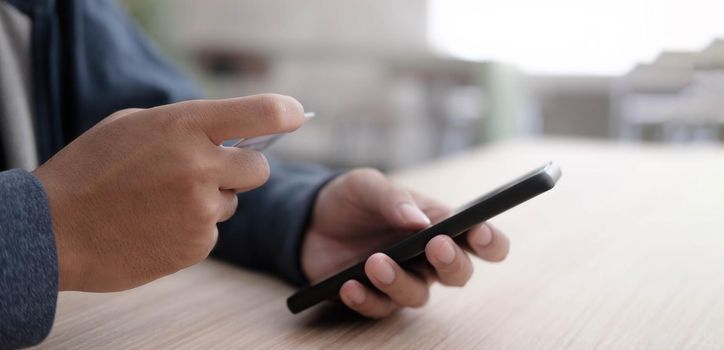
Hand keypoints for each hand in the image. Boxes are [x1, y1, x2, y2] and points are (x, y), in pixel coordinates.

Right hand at [33, 94, 304, 291]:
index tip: (295, 115)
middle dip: (243, 169)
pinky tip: (157, 225)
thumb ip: (188, 126)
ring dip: (211, 200)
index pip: (262, 113)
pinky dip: (193, 228)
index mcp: (185, 126)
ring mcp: (201, 210)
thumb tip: (233, 134)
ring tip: (163, 201)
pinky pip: (212, 230)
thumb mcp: (135, 126)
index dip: (286, 113)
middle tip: (215, 170)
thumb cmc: (91, 169)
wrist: (53, 231)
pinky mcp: (197, 245)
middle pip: (260, 169)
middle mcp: (201, 166)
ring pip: (233, 202)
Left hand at [301, 169, 508, 317]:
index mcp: (437, 225)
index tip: (479, 233)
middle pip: (458, 274)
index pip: (479, 239)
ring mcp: (401, 280)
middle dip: (452, 263)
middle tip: (435, 246)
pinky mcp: (373, 297)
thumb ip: (393, 198)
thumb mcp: (366, 185)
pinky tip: (349, 285)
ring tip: (374, 262)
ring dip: (399, 281)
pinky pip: (379, 308)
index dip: (488, 240)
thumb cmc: (351, 200)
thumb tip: (418, 220)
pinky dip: (365, 299)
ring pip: (417, 296)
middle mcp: (426, 258)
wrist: (309, 220)